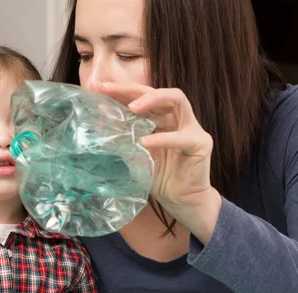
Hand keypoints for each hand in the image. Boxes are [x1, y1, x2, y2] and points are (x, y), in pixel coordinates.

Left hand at [90, 82, 221, 242]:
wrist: (180, 201)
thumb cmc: (158, 177)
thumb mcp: (134, 154)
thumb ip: (122, 139)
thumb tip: (97, 124)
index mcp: (161, 117)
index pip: (141, 97)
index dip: (120, 90)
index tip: (96, 88)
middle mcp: (178, 117)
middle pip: (157, 91)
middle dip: (131, 89)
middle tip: (108, 89)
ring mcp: (192, 127)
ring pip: (177, 100)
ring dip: (152, 101)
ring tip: (132, 108)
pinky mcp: (201, 143)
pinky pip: (181, 137)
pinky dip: (161, 138)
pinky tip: (145, 142)